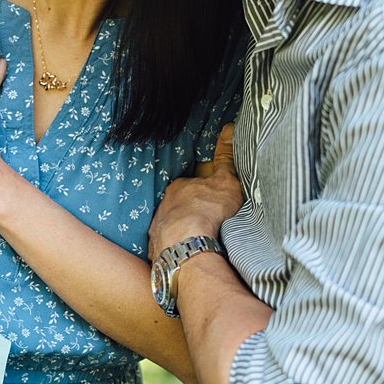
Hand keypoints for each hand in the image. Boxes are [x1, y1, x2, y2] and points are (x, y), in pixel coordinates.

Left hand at [149, 124, 242, 255]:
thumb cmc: (208, 211)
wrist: (189, 246)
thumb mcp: (225, 181)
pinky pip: (167, 247)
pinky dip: (176, 249)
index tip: (210, 201)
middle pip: (177, 206)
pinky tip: (187, 254)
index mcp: (178, 187)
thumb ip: (226, 158)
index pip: (189, 185)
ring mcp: (157, 228)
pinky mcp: (155, 249)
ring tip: (197, 241)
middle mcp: (163, 205)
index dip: (201, 192)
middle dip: (188, 212)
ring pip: (170, 226)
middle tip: (205, 222)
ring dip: (180, 231)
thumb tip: (228, 129)